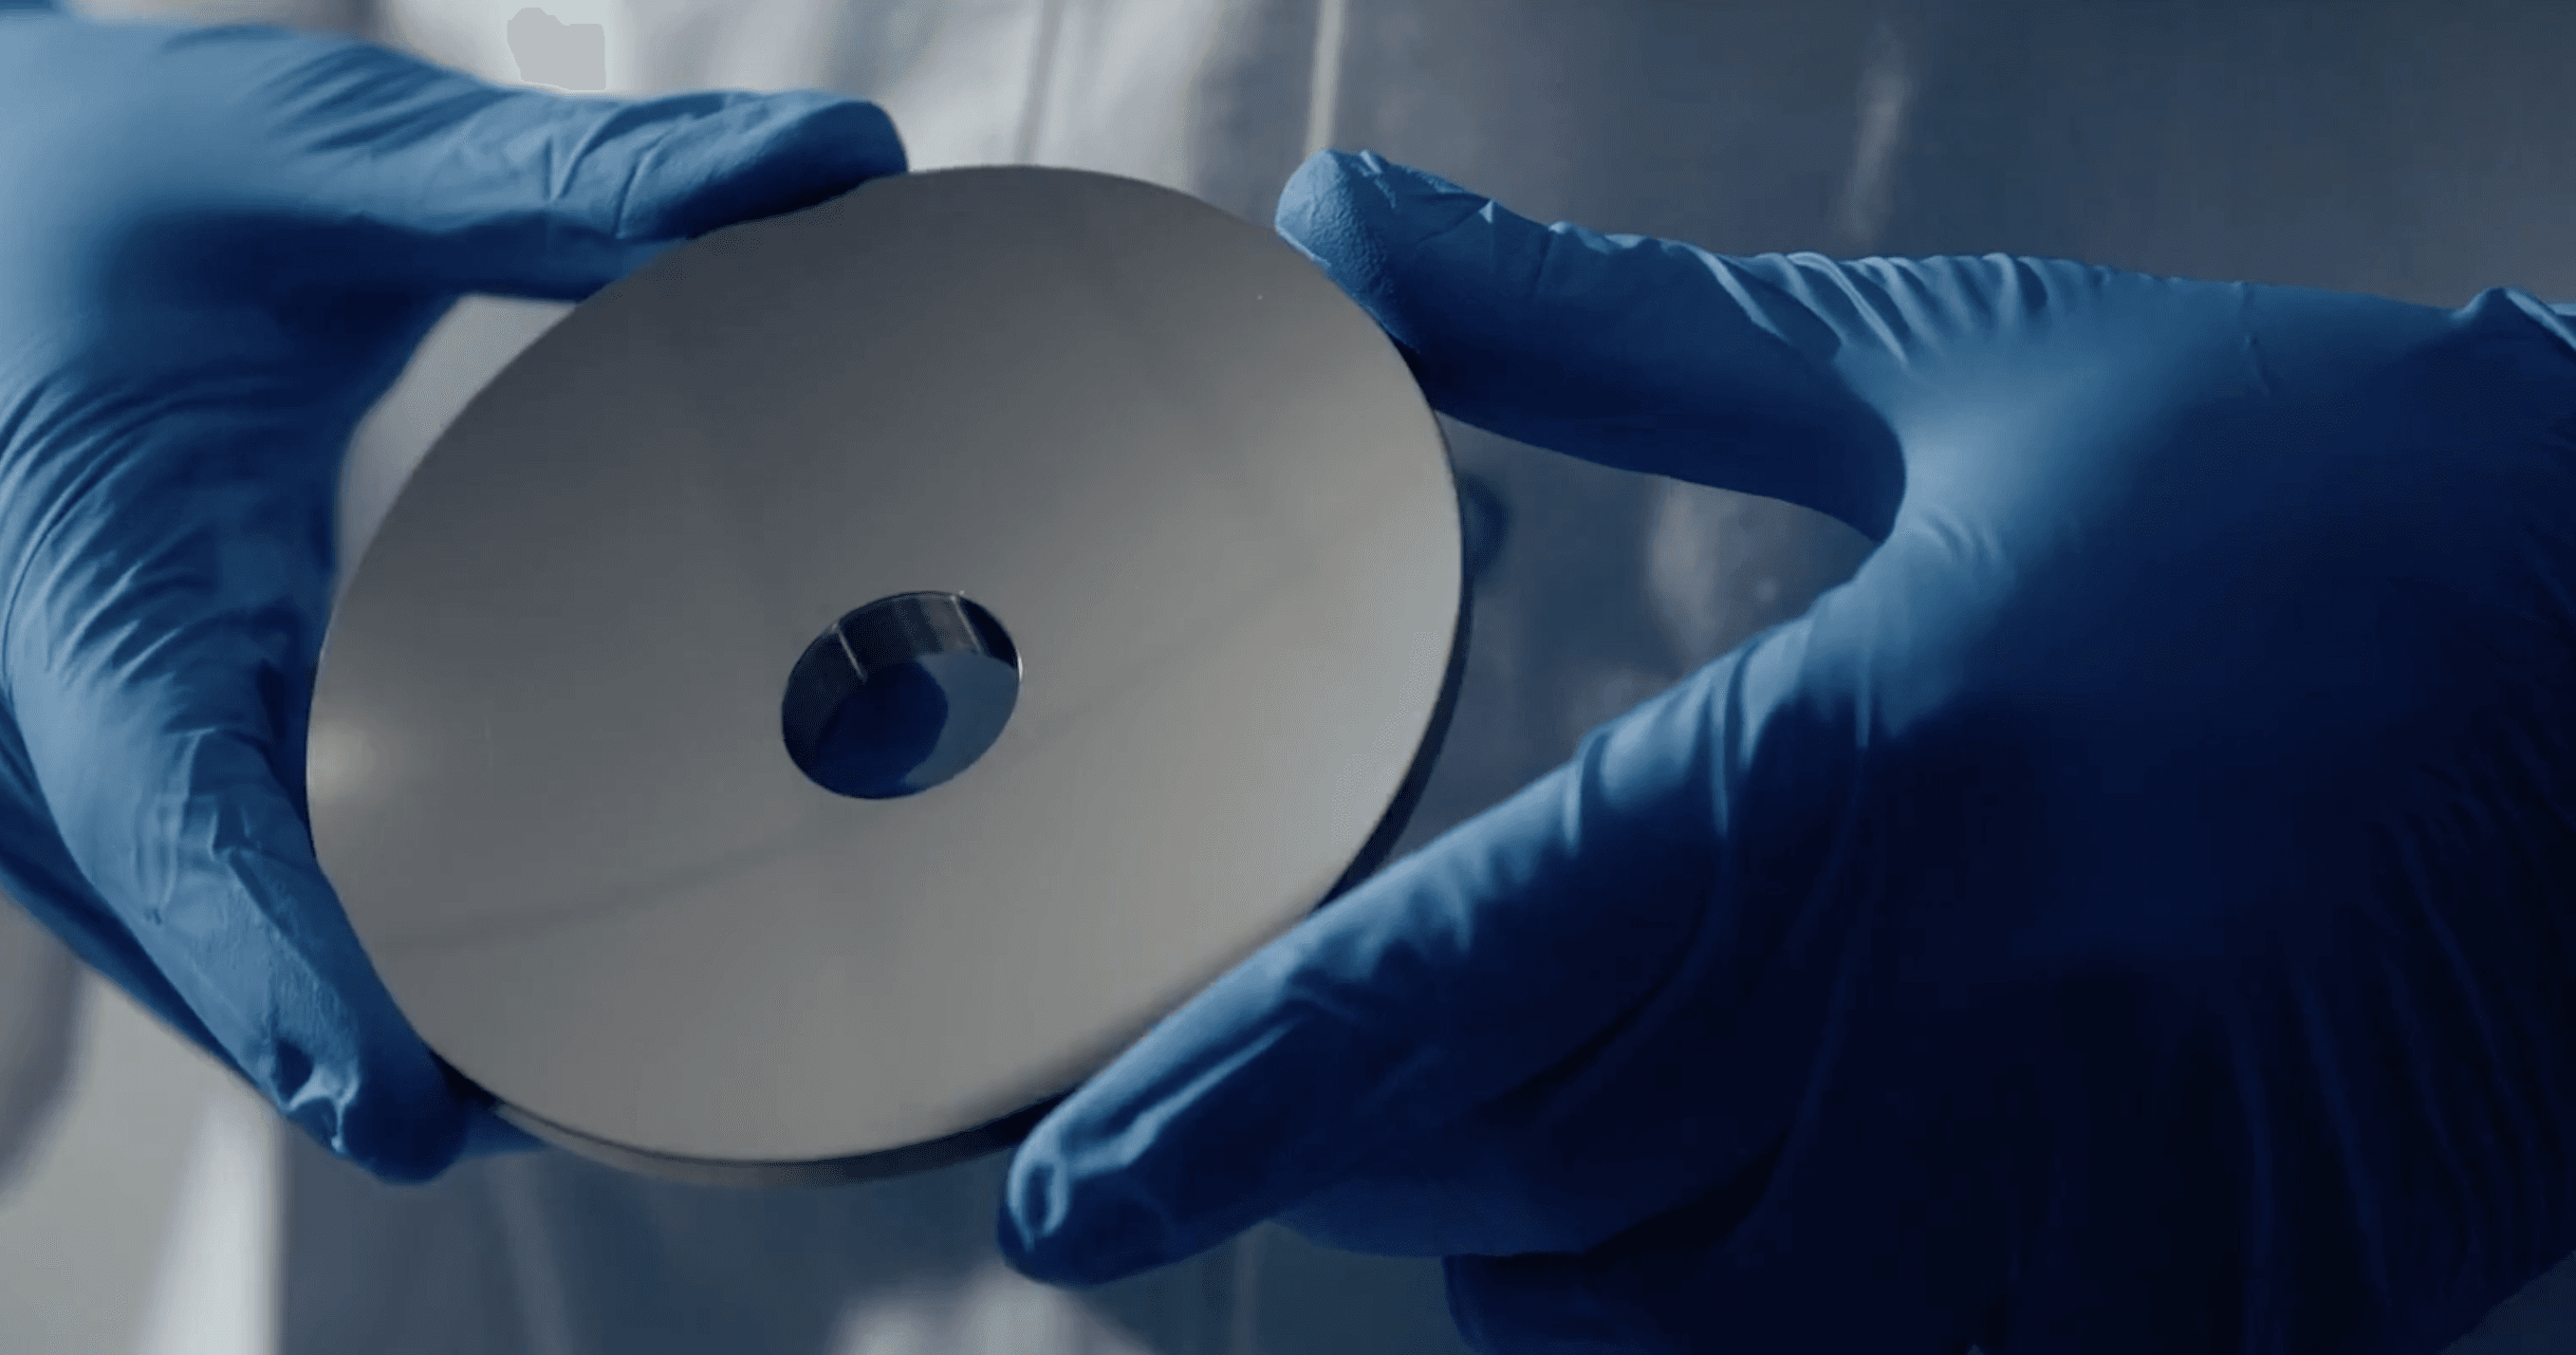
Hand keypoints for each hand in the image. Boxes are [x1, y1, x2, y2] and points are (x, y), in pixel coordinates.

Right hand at [0, 0, 902, 1179]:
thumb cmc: (67, 197)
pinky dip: (353, 964)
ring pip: (227, 971)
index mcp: (57, 566)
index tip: (415, 1103)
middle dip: (417, 1041)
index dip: (288, 971)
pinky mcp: (93, 811)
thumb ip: (559, 187)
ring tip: (640, 1041)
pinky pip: (224, 929)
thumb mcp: (309, 161)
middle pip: (224, 949)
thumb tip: (826, 162)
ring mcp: (44, 794)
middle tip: (667, 1067)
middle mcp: (21, 730)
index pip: (170, 813)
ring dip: (396, 1020)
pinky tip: (522, 966)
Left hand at [1002, 149, 2575, 1353]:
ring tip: (1585, 1131)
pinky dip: (1752, 1328)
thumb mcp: (1956, 379)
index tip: (1065, 1196)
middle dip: (1377, 1161)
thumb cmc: (2314, 488)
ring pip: (1664, 1342)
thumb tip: (1351, 226)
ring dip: (1563, 1265)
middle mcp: (1947, 1024)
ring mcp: (2086, 1206)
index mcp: (1855, 780)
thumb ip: (1603, 337)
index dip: (1226, 1107)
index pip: (1454, 988)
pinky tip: (1779, 1211)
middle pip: (1513, 1198)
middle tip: (1333, 1081)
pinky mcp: (2206, 1315)